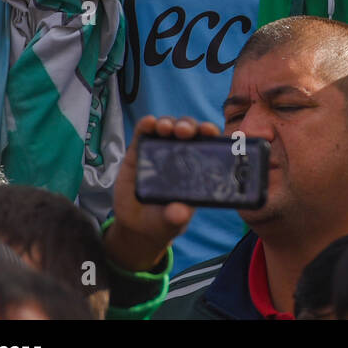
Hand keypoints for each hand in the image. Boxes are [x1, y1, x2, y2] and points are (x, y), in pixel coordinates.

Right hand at [104, 115, 219, 271]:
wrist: (137, 223)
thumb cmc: (164, 219)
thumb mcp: (172, 221)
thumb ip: (176, 217)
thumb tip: (179, 214)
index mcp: (197, 165)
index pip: (208, 143)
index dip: (210, 134)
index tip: (210, 131)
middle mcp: (181, 153)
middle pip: (189, 130)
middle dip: (189, 126)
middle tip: (184, 131)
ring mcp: (160, 149)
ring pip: (169, 126)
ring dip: (169, 123)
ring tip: (165, 128)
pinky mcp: (138, 150)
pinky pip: (143, 132)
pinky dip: (146, 124)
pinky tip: (148, 123)